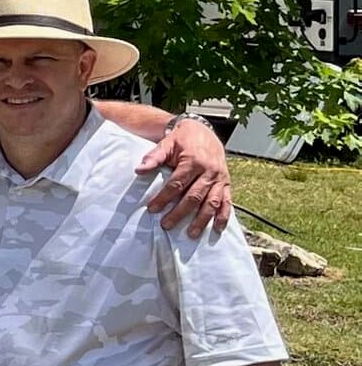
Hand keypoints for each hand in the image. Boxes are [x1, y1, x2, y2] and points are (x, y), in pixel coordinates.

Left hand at [143, 117, 232, 234]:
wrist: (203, 131)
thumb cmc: (183, 139)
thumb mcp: (167, 144)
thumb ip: (154, 157)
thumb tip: (139, 170)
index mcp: (194, 161)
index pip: (177, 184)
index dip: (164, 197)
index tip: (152, 209)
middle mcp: (209, 171)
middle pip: (194, 196)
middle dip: (180, 212)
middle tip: (166, 225)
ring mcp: (220, 178)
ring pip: (212, 202)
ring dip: (202, 219)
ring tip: (192, 234)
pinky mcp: (226, 182)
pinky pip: (227, 200)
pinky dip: (223, 215)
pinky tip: (218, 228)